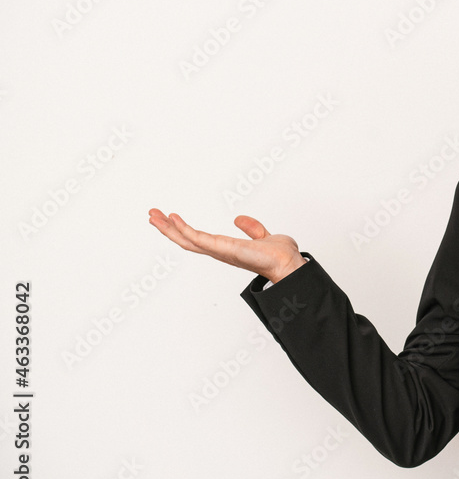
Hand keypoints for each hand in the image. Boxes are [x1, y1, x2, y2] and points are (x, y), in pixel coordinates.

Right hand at [148, 208, 306, 283]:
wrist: (287, 263)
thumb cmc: (278, 257)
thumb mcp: (263, 236)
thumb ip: (252, 228)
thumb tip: (239, 219)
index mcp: (225, 248)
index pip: (196, 239)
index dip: (180, 230)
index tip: (168, 217)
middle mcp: (219, 251)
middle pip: (185, 241)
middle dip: (167, 229)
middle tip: (152, 215)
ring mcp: (219, 251)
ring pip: (186, 240)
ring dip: (168, 228)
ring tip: (153, 215)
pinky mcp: (223, 249)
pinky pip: (198, 239)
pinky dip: (185, 229)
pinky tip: (174, 219)